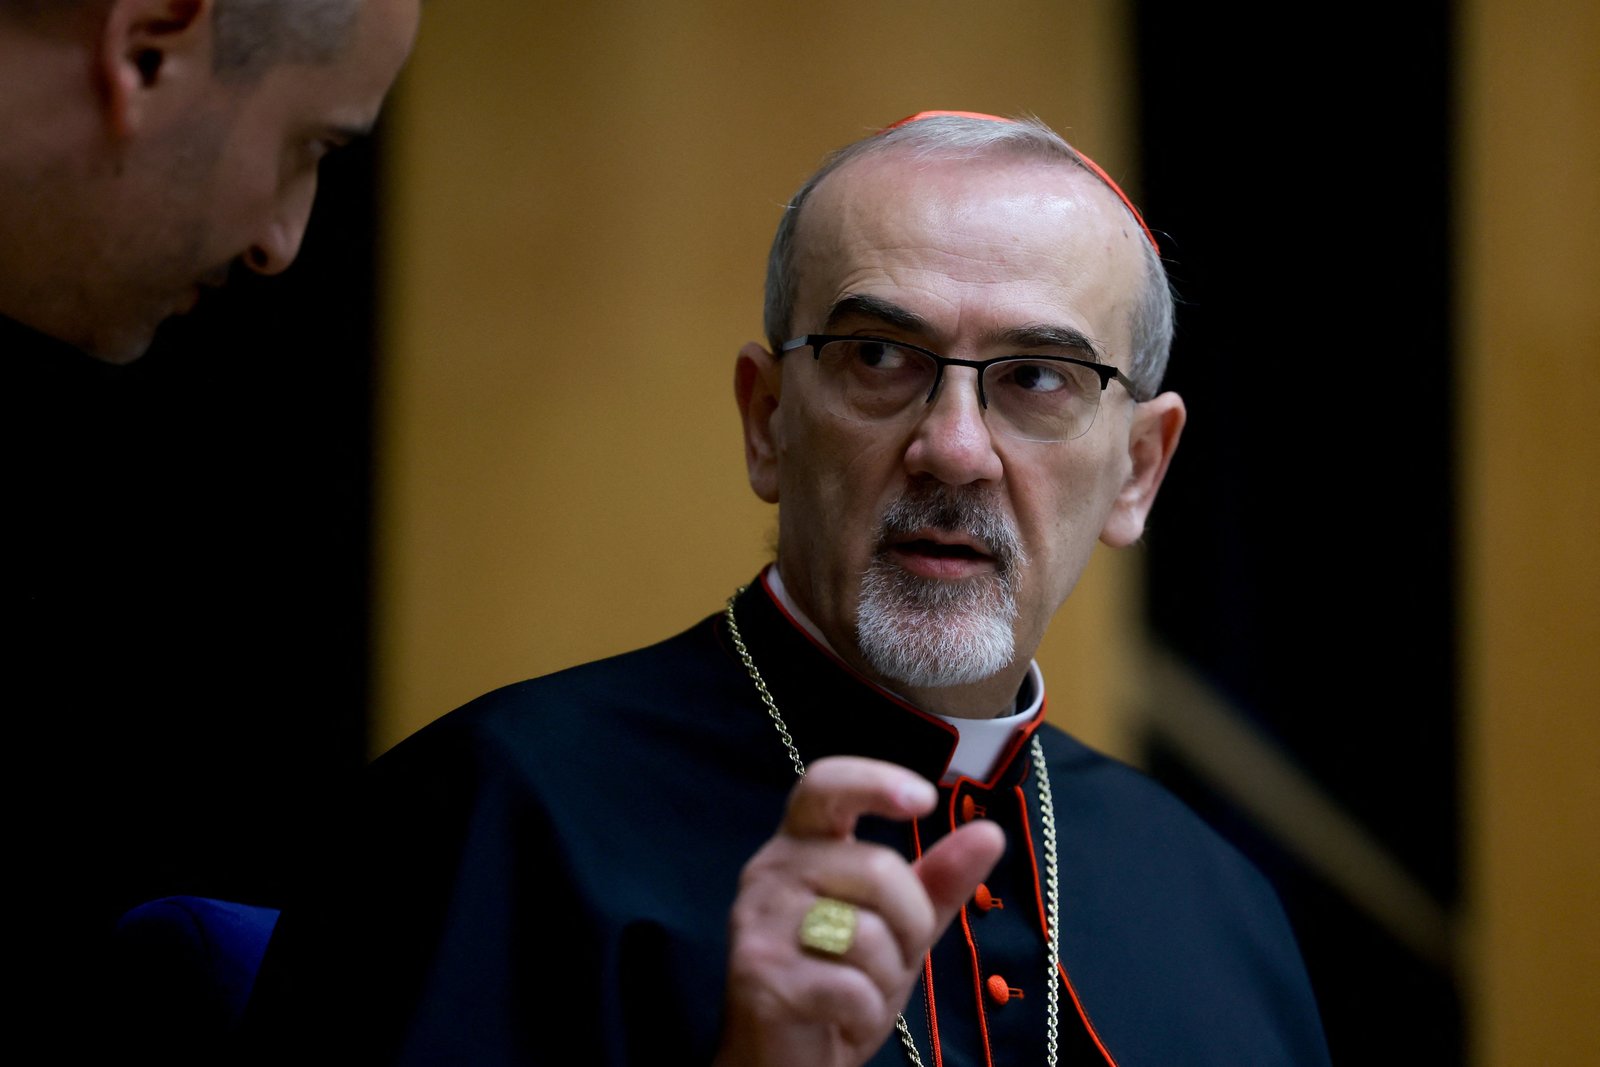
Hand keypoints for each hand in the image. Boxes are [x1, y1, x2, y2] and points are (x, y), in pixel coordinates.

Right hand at [714, 756, 1004, 1066]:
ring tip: (858, 994)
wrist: (784, 1059)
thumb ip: (937, 880)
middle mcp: (770, 871)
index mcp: (802, 846)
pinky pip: (850, 986)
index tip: (925, 801)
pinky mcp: (760, 975)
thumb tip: (990, 832)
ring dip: (885, 978)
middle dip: (911, 924)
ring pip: (866, 932)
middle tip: (891, 962)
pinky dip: (864, 1014)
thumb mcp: (898, 928)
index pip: (826, 785)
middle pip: (876, 868)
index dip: (875, 782)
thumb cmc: (840, 982)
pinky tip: (843, 1019)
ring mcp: (758, 922)